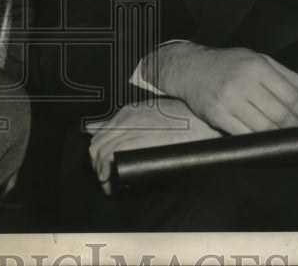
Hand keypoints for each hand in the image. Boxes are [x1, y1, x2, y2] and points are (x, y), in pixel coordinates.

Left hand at [85, 99, 220, 194]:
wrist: (201, 118)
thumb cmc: (182, 119)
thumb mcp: (152, 115)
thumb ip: (132, 123)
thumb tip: (108, 133)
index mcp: (127, 113)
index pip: (99, 134)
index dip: (97, 155)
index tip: (103, 169)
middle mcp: (126, 118)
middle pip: (97, 144)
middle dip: (96, 165)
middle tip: (105, 180)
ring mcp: (132, 127)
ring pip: (102, 151)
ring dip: (101, 172)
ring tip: (108, 185)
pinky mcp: (142, 138)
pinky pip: (114, 154)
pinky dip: (107, 170)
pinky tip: (110, 181)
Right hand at [154, 43, 297, 134]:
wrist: (190, 68)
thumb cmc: (228, 63)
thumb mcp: (259, 60)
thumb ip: (288, 75)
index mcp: (256, 66)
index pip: (290, 94)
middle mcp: (243, 83)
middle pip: (279, 113)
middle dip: (295, 126)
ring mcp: (228, 100)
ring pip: (264, 127)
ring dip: (279, 135)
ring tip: (284, 135)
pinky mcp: (217, 115)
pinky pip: (244, 135)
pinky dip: (259, 140)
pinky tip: (265, 138)